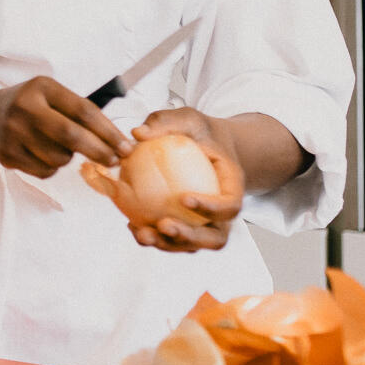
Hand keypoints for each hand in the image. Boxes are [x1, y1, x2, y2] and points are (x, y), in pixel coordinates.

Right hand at [0, 77, 131, 177]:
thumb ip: (79, 112)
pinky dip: (52, 167)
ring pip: (60, 157)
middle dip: (99, 151)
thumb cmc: (30, 105)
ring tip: (59, 147)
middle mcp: (25, 108)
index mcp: (42, 88)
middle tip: (115, 161)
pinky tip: (42, 154)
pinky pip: (45, 170)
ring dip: (69, 157)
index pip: (83, 111)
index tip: (126, 146)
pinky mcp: (7, 155)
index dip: (109, 131)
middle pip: (71, 136)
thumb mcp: (50, 95)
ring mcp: (13, 133)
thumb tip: (117, 142)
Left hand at [128, 109, 245, 252]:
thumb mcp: (186, 119)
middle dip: (190, 238)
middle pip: (216, 238)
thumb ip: (165, 122)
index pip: (231, 206)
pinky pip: (172, 241)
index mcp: (231, 187)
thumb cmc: (198, 133)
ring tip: (141, 233)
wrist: (204, 146)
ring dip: (168, 245)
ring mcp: (205, 224)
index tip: (184, 198)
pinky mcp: (185, 227)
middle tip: (163, 225)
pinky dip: (154, 237)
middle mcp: (222, 213)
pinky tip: (132, 225)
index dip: (212, 208)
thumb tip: (137, 134)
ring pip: (192, 246)